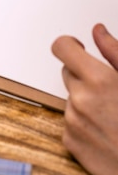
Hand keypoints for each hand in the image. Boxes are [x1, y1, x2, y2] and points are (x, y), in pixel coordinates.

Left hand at [52, 24, 117, 174]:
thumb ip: (115, 52)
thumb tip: (98, 31)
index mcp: (98, 80)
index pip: (61, 47)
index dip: (69, 45)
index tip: (78, 48)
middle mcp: (80, 100)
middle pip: (68, 73)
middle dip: (85, 76)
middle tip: (112, 91)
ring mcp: (73, 122)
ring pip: (71, 98)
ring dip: (86, 101)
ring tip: (113, 115)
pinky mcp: (70, 142)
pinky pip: (70, 122)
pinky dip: (84, 123)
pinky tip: (107, 131)